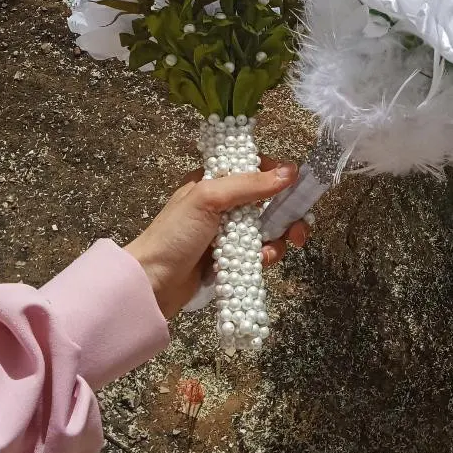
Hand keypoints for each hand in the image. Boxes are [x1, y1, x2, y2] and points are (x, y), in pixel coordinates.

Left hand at [125, 157, 308, 319]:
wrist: (152, 283)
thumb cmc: (175, 234)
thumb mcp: (209, 198)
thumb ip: (249, 184)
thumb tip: (290, 171)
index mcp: (213, 182)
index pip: (252, 169)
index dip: (275, 174)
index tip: (295, 184)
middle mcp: (222, 205)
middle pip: (267, 201)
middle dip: (287, 213)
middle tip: (300, 228)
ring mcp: (227, 233)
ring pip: (267, 229)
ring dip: (277, 239)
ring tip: (272, 251)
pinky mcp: (230, 258)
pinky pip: (258, 252)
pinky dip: (264, 256)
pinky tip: (260, 262)